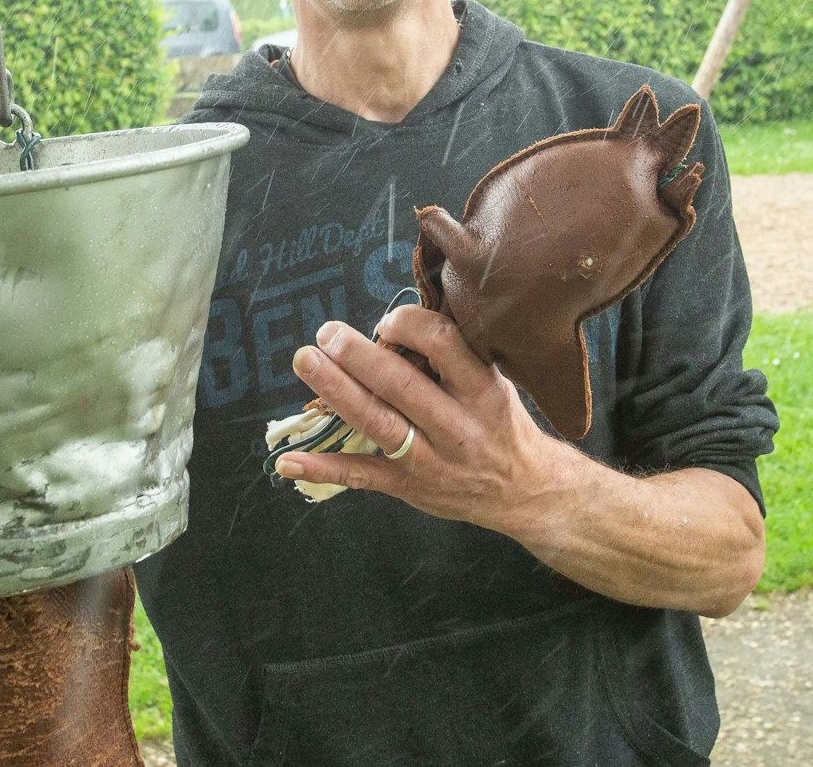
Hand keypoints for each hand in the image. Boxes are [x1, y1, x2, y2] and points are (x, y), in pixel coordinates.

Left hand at [278, 306, 571, 535]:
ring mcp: (431, 461)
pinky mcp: (409, 487)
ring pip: (376, 423)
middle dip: (357, 355)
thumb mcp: (494, 383)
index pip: (442, 345)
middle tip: (326, 332)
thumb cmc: (502, 424)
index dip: (407, 325)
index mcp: (481, 391)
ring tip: (306, 361)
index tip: (385, 322)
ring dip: (336, 391)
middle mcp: (457, 426)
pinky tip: (288, 460)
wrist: (525, 492)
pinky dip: (323, 469)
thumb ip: (453, 357)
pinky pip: (362, 476)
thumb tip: (396, 320)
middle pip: (399, 384)